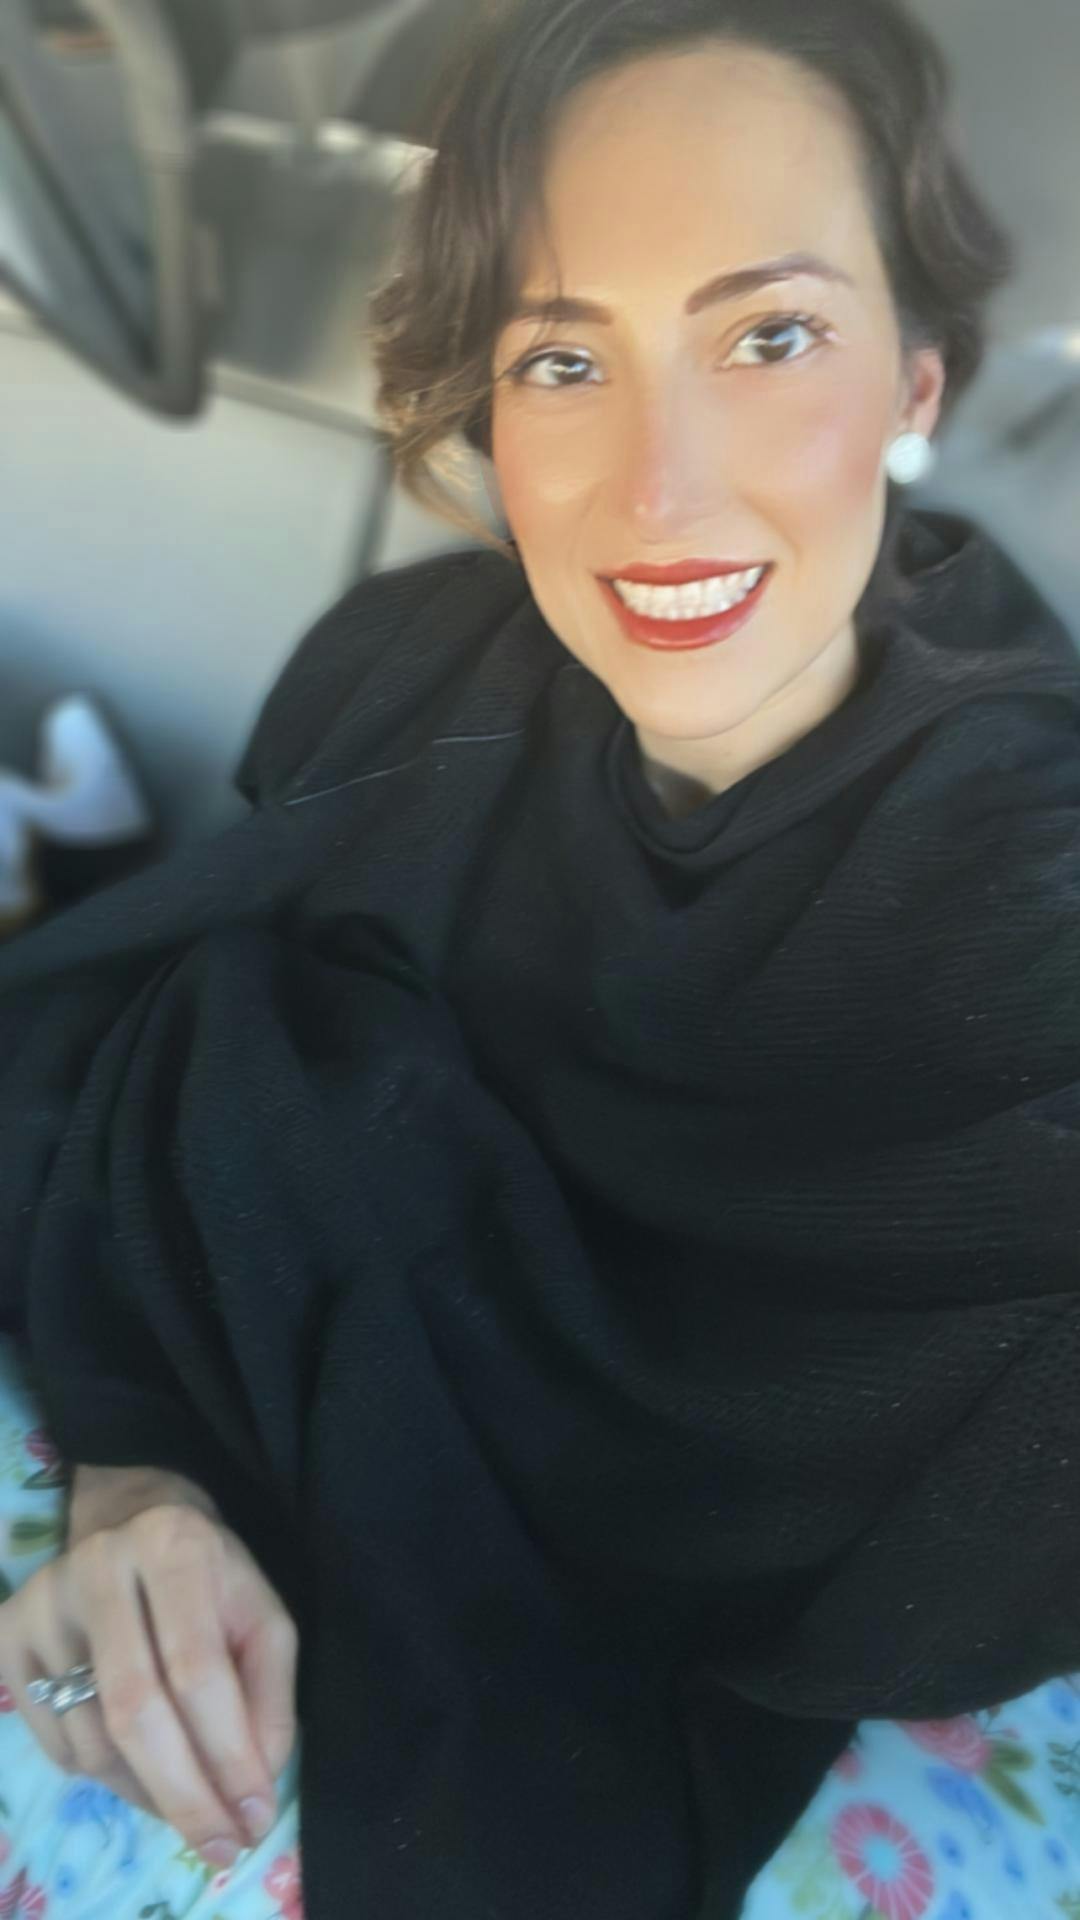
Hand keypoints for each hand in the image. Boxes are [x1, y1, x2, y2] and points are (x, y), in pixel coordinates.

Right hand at [0, 1490, 297, 1868]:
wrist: (133, 1521)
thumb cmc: (209, 1579)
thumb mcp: (261, 1617)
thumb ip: (269, 1698)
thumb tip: (253, 1789)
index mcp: (173, 1546)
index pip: (197, 1670)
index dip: (227, 1754)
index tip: (251, 1818)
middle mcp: (99, 1565)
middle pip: (133, 1710)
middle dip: (182, 1793)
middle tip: (217, 1845)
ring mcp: (43, 1601)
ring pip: (91, 1738)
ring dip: (147, 1791)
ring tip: (183, 1793)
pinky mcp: (6, 1636)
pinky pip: (56, 1745)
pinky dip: (105, 1776)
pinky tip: (138, 1760)